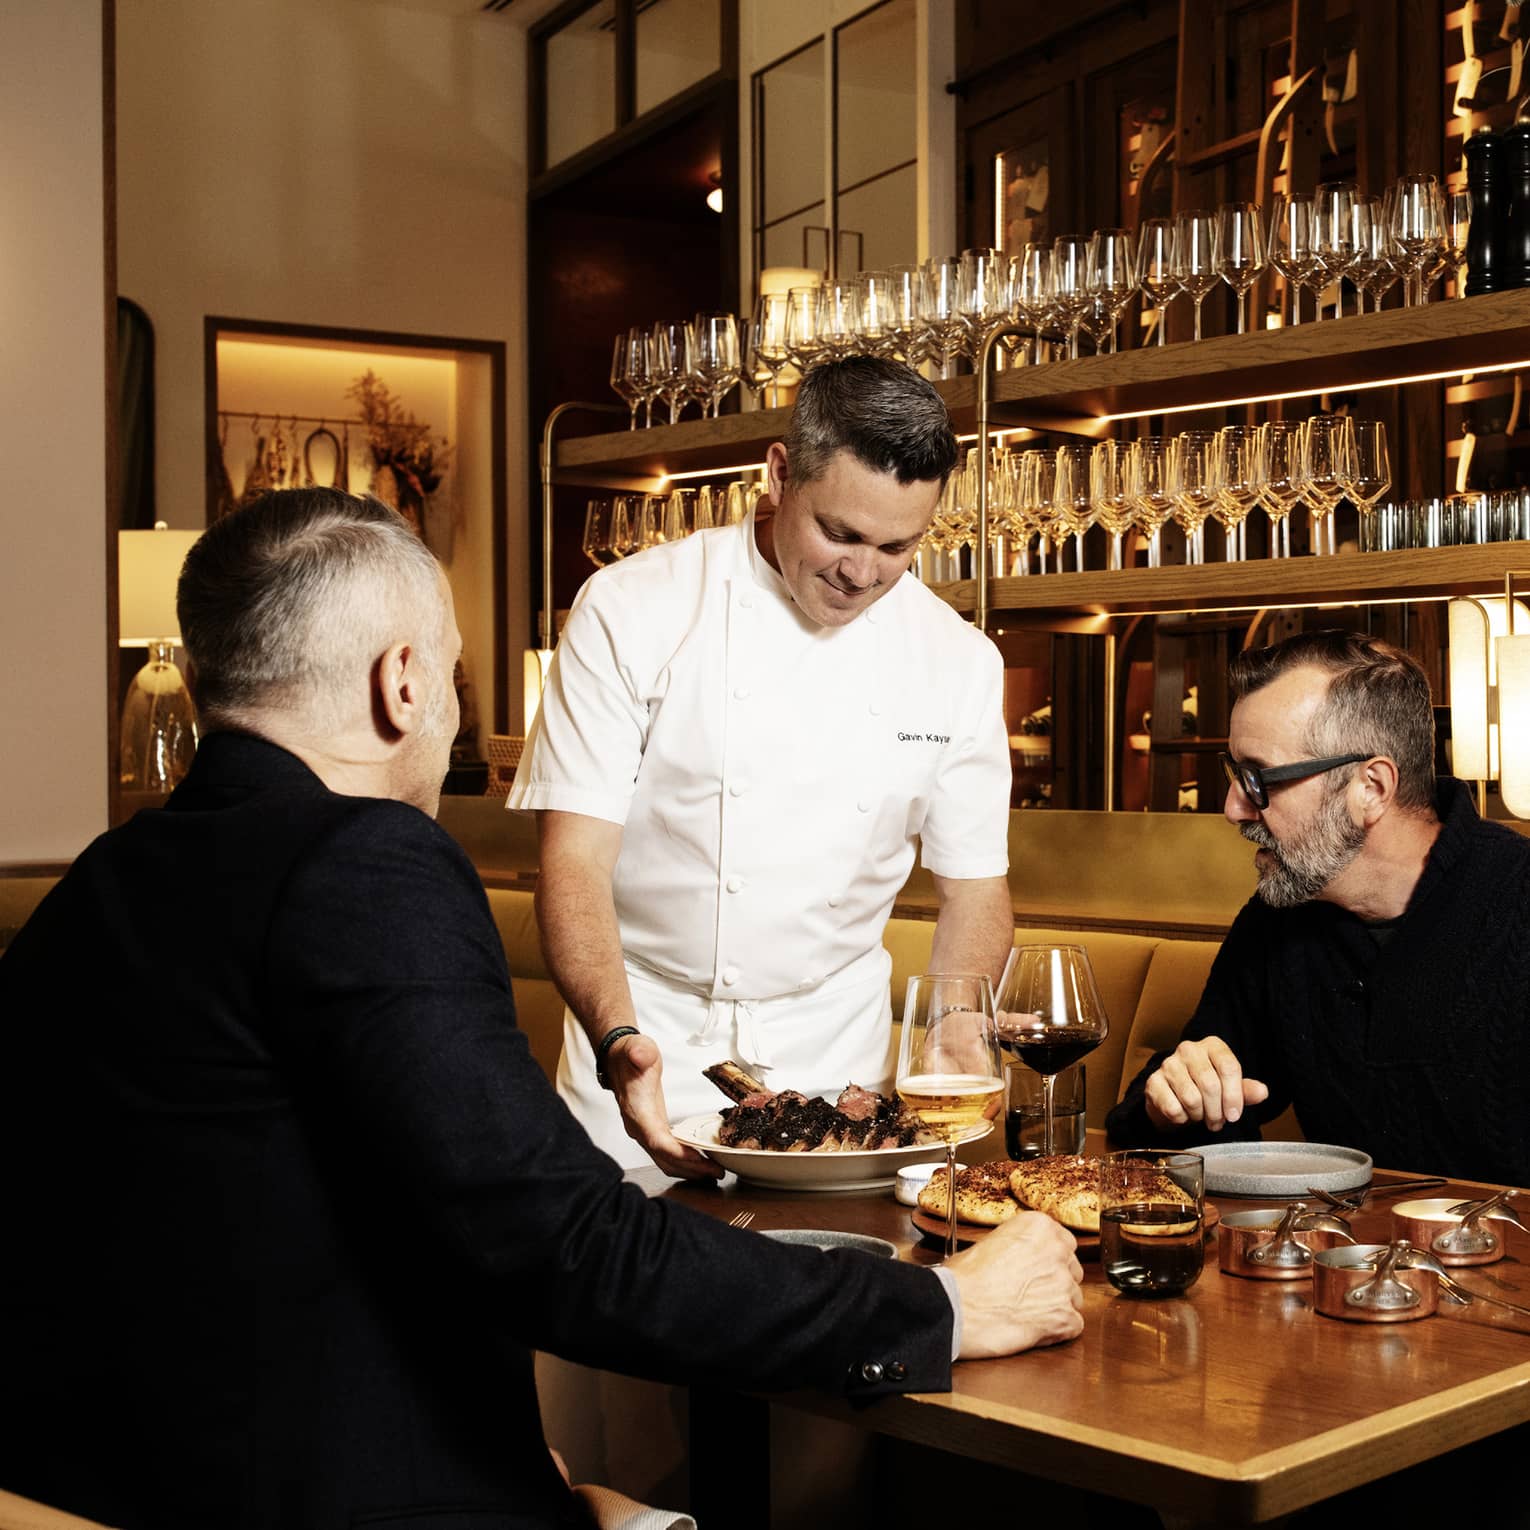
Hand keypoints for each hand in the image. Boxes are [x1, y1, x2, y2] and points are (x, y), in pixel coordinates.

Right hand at [606, 1032, 722, 1180]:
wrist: (618, 1059)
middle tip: (718, 1172)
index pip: (657, 1141)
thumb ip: (639, 1051)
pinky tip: (701, 1162)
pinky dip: (684, 1163)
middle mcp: (638, 1127)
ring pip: (665, 1161)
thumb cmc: (630, 1055)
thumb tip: (640, 1055)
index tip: (701, 1161)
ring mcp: (644, 1132)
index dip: (678, 1154)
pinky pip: (667, 1155)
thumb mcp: (638, 1047)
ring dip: (689, 1170)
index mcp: (637, 1111)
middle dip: (691, 1169)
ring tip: (714, 1172)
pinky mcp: (652, 1131)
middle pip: (664, 1159)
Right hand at [948, 1211, 1083, 1358]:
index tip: (1037, 1268)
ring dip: (1056, 1305)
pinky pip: (1074, 1324)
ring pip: (1074, 1296)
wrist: (957, 1308)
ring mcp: (1064, 1285)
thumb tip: (1023, 1257)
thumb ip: (1018, 1245)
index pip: (1063, 1241)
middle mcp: (1057, 1250)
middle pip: (1072, 1268)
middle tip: (1030, 1291)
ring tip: (1027, 1311)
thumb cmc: (963, 1278)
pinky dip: (1058, 1329)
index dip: (1049, 1258)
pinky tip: (1034, 1327)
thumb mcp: (989, 1242)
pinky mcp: (1065, 1317)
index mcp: (1039, 1226)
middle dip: (1055, 1281)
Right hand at [1144, 1035, 1268, 1130]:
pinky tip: (1184, 1114)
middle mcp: (1189, 1049)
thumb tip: (1262, 1092)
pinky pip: (1173, 1108)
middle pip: (1210, 1084)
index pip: (1228, 1067)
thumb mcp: (1229, 1088)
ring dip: (1199, 1116)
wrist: (1172, 1095)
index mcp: (1212, 1046)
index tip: (1235, 1115)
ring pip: (1191, 1098)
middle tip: (1218, 1122)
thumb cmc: (1204, 1089)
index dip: (1234, 1096)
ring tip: (1201, 1116)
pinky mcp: (1153, 1082)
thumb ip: (1246, 1090)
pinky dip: (1182, 1118)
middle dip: (1217, 1111)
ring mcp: (1169, 1064)